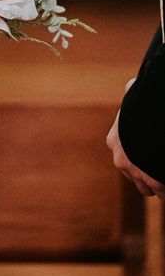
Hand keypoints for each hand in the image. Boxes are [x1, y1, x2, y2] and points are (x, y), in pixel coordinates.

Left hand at [107, 78, 164, 198]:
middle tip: (156, 166)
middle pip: (134, 175)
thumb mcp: (134, 98)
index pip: (123, 156)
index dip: (138, 156)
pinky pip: (163, 192)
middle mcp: (122, 161)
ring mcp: (138, 175)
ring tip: (162, 176)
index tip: (148, 153)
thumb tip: (132, 84)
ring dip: (158, 184)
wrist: (152, 127)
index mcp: (115, 142)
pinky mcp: (157, 184)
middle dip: (146, 173)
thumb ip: (132, 91)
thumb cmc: (143, 109)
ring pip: (148, 188)